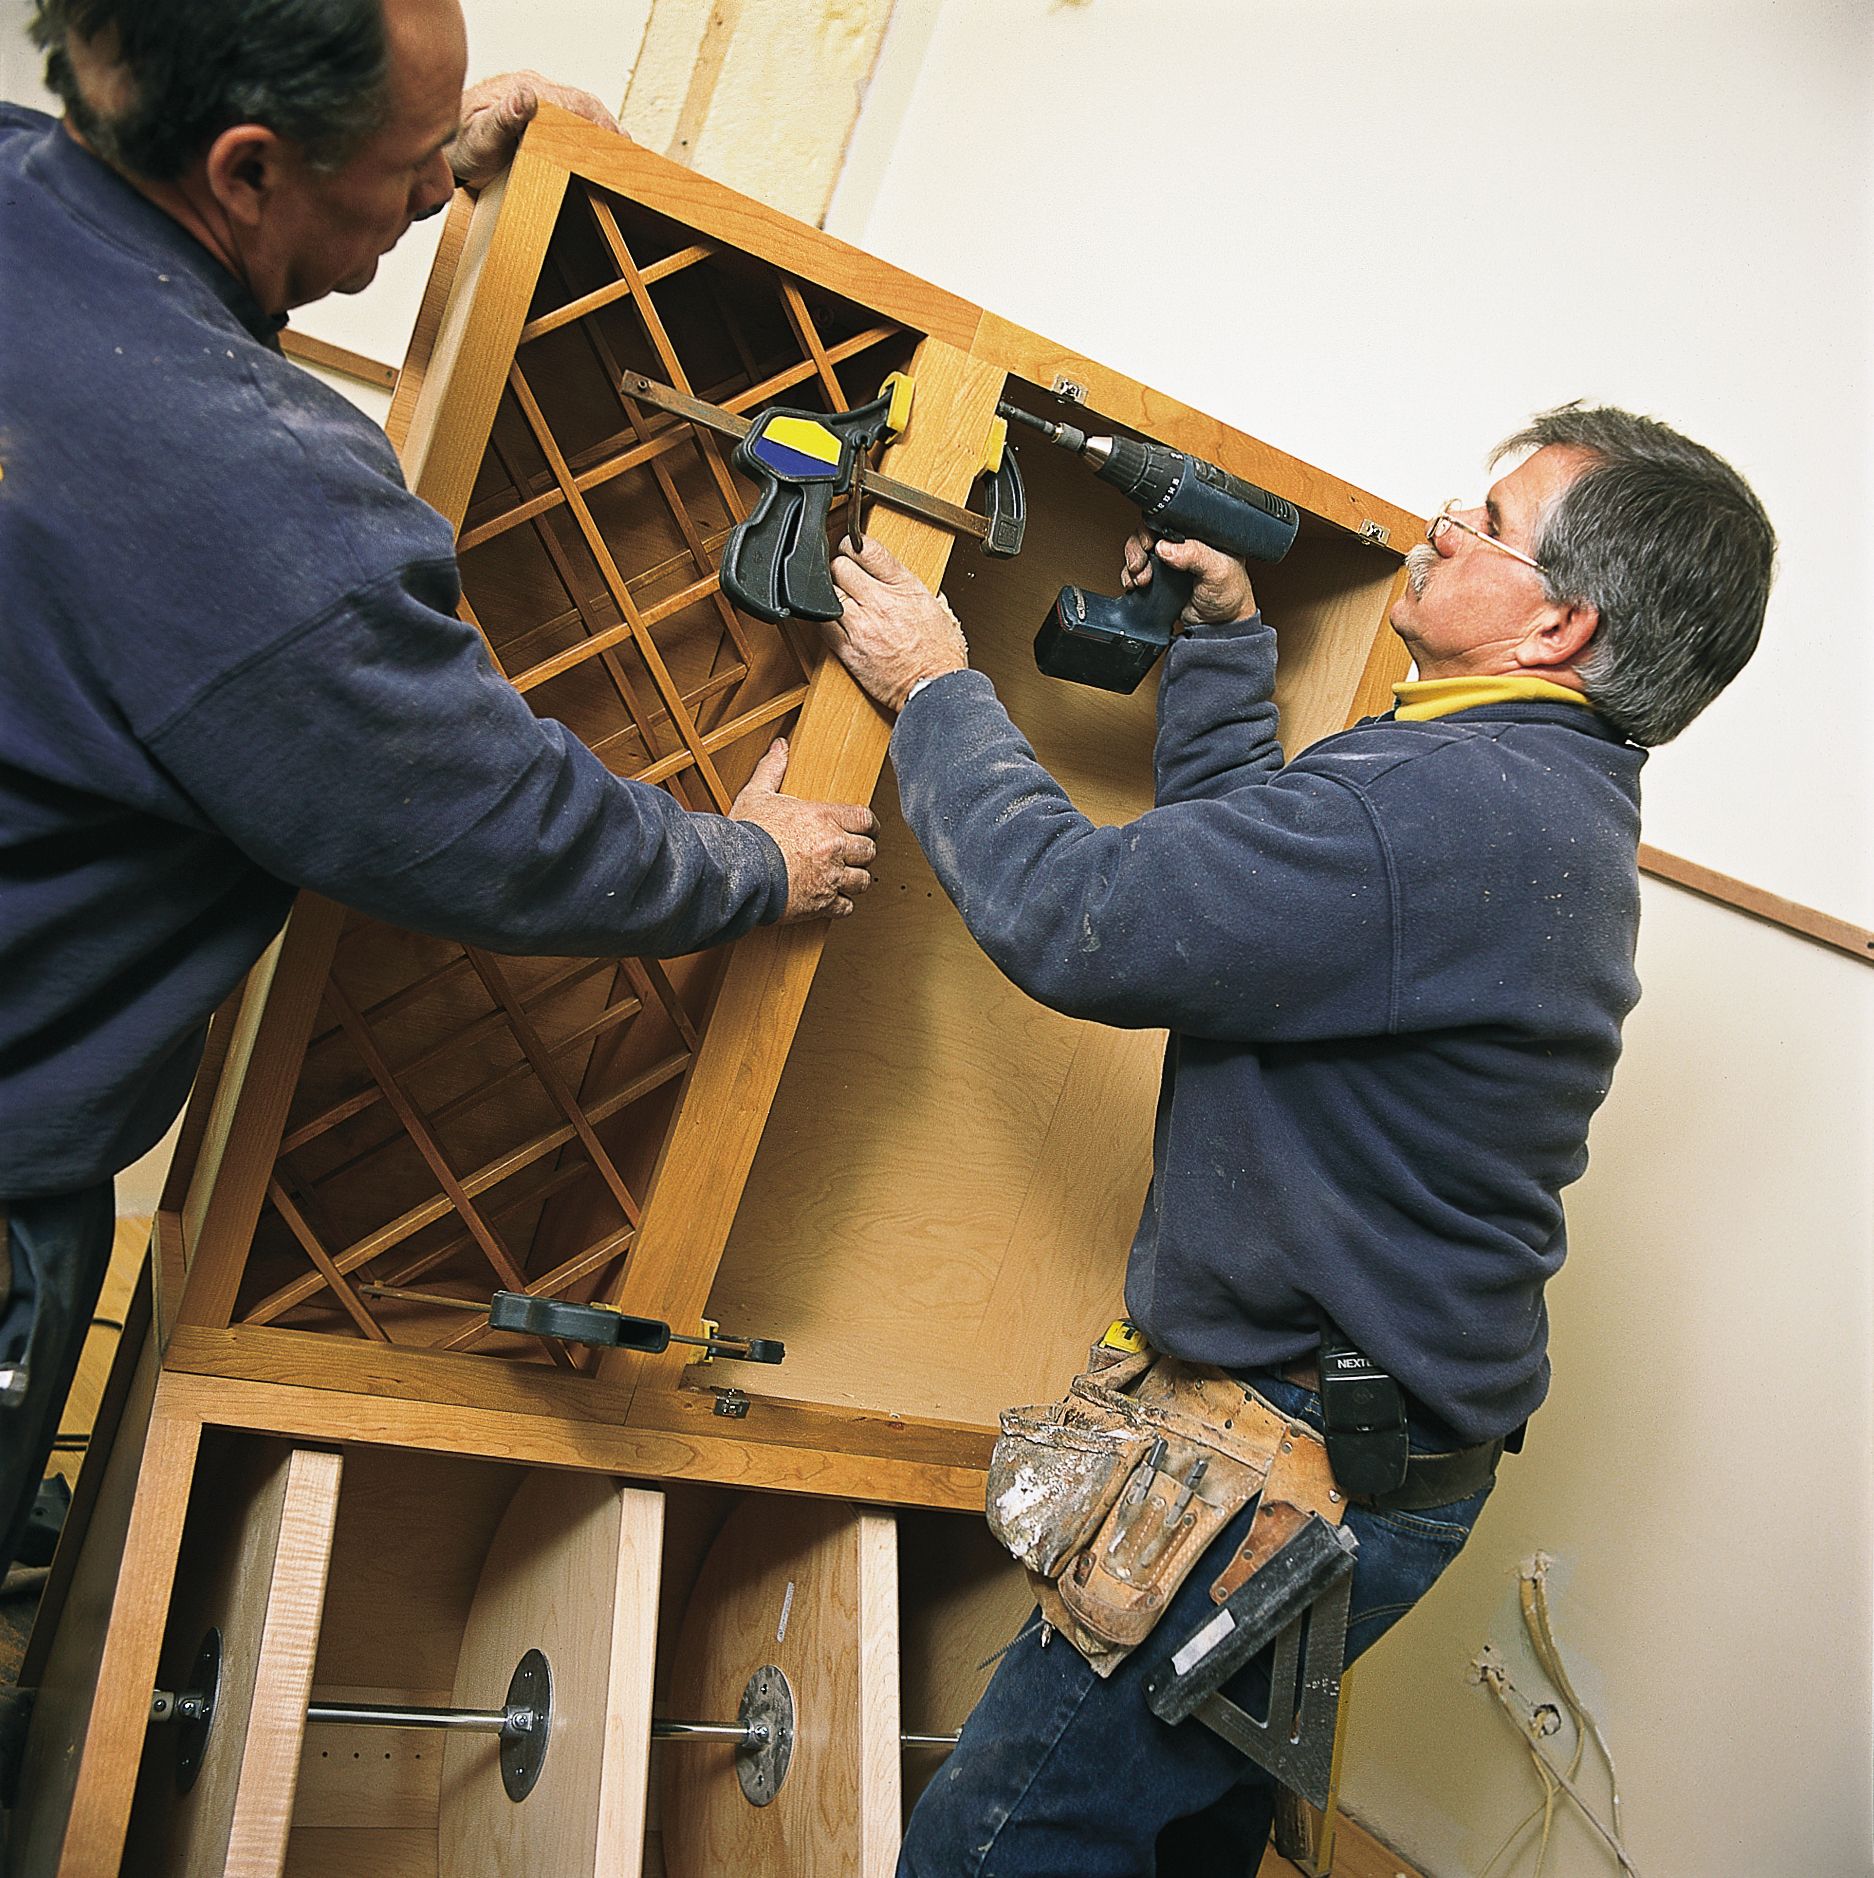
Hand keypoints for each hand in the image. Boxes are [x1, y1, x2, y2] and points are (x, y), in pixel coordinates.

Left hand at [447, 72, 621, 187]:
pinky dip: (589, 134)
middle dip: (606, 126)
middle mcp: (531, 92)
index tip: (615, 142)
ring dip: (600, 130)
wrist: (446, 153)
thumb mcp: (480, 137)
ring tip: (621, 152)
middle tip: (626, 151)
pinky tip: (600, 150)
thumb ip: (504, 118)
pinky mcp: (535, 118)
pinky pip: (569, 120)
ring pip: (579, 111)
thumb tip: (528, 97)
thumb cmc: (459, 146)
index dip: (597, 123)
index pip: (572, 102)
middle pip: (581, 104)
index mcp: (522, 91)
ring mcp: (535, 104)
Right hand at [730, 738, 876, 921]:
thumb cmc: (746, 835)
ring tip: (843, 878)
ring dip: (855, 880)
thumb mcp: (756, 795)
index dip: (869, 826)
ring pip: (862, 881)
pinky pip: (846, 907)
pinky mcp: (822, 904)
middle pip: (869, 851)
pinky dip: (841, 905)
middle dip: (863, 854)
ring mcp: (830, 877)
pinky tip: (831, 900)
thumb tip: (780, 746)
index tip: (867, 830)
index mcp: (823, 818)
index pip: (865, 819)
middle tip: (853, 855)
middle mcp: (833, 847)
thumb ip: (772, 769)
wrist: (736, 873)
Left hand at [824, 536, 968, 712]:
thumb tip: (903, 580)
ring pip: (828, 594)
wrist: (935, 689)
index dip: (854, 544)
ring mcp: (862, 627)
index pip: (868, 549)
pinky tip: (834, 621)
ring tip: (841, 599)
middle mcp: (881, 603)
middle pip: (841, 567)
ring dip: (832, 594)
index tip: (852, 548)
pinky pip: (823, 626)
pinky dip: (824, 620)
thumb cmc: (941, 656)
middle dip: (841, 569)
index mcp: (905, 588)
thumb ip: (914, 591)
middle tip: (845, 577)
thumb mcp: (937, 610)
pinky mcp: (849, 651)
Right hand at [1120, 531, 1256, 625]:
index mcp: (1201, 534)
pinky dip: (1130, 575)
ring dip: (1134, 562)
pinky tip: (1135, 582)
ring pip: (1141, 550)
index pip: (1172, 518)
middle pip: (1150, 532)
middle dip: (1138, 546)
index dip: (1155, 526)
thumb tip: (1166, 547)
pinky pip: (1138, 569)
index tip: (1149, 542)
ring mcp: (1170, 560)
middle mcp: (1184, 543)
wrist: (1220, 626)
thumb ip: (1195, 555)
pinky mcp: (1160, 577)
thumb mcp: (1218, 570)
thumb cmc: (1229, 596)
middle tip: (1140, 562)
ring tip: (1139, 576)